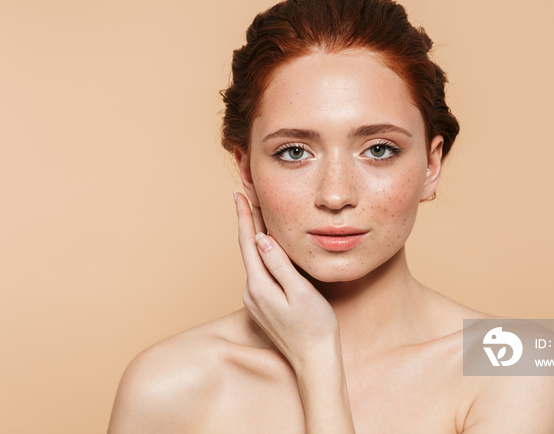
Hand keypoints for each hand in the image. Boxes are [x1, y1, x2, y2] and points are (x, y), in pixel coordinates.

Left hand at [234, 192, 339, 371]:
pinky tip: (267, 243)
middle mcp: (251, 292)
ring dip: (254, 234)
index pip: (248, 242)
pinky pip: (261, 271)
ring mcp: (256, 300)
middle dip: (247, 220)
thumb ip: (280, 265)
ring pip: (254, 259)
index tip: (239, 193)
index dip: (244, 216)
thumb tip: (262, 239)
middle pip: (248, 248)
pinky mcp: (263, 304)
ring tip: (256, 210)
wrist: (314, 360)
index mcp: (259, 286)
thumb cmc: (315, 327)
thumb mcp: (301, 292)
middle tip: (244, 193)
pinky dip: (262, 252)